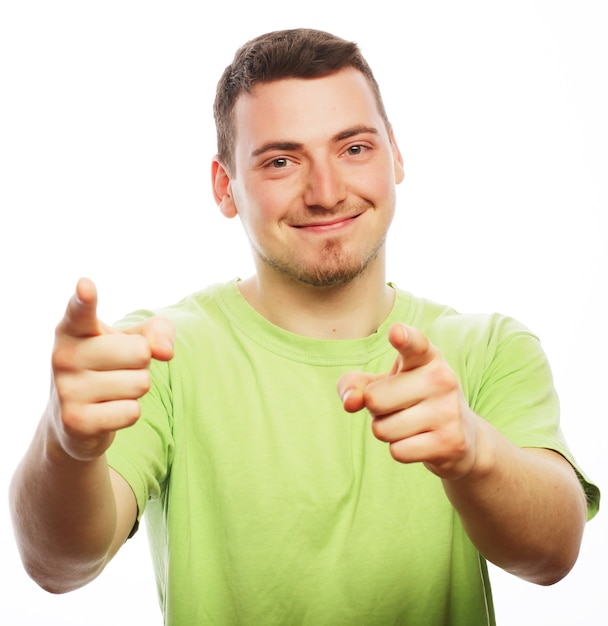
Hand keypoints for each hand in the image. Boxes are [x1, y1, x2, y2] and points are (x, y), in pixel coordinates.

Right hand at [48, 278, 174, 461]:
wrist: (74, 420)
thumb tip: (165, 351)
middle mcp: (64, 356)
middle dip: (142, 363)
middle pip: (140, 352)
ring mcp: (66, 390)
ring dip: (136, 389)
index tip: (86, 286)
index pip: (80, 311)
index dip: (85, 299)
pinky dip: (129, 413)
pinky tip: (107, 412)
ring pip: (140, 383)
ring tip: (112, 390)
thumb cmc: (110, 366)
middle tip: (119, 369)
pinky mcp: (76, 421)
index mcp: (74, 329)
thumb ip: (158, 330)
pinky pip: (132, 412)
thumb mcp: (134, 340)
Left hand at [337, 323, 479, 479]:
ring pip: (382, 429)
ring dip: (387, 431)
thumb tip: (350, 402)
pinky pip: (398, 451)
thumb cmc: (411, 400)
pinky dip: (400, 450)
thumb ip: (354, 385)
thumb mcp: (382, 384)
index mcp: (425, 356)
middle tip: (398, 407)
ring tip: (410, 424)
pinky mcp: (451, 441)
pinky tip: (421, 442)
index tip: (396, 332)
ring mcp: (449, 410)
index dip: (404, 338)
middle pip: (374, 399)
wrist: (461, 437)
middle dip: (375, 410)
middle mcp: (441, 378)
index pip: (414, 343)